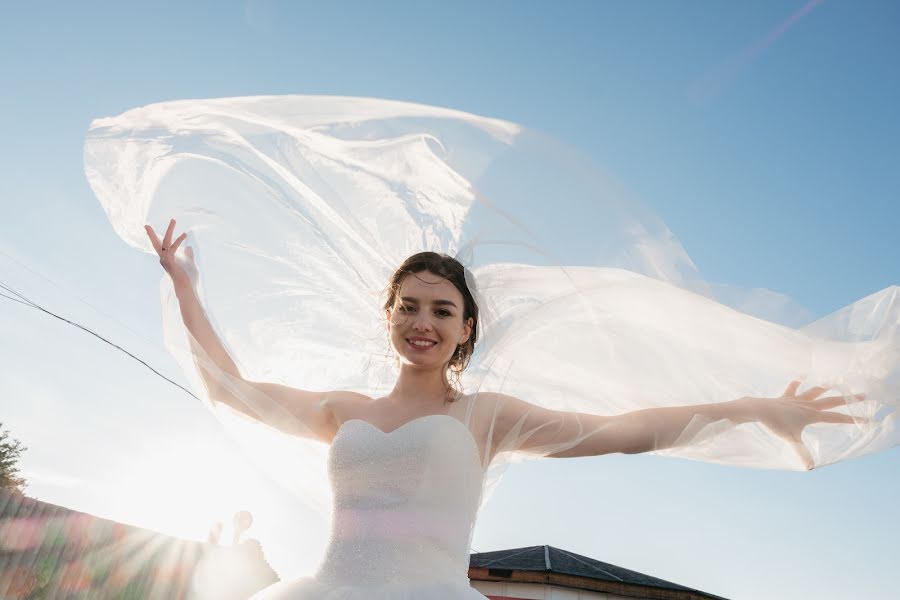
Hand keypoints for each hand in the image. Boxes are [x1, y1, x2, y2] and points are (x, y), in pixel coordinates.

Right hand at [145, 218, 197, 286]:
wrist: (188, 287)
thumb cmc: (188, 277)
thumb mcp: (190, 262)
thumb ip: (188, 255)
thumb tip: (188, 247)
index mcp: (167, 258)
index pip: (161, 246)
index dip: (157, 238)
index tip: (152, 231)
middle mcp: (164, 259)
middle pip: (156, 244)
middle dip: (151, 234)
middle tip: (146, 225)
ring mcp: (165, 260)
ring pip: (164, 242)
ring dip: (169, 230)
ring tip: (173, 220)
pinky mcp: (169, 262)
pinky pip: (172, 248)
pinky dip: (178, 241)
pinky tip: (184, 234)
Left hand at [743, 380, 867, 469]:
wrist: (759, 409)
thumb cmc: (776, 424)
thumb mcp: (791, 440)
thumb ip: (802, 453)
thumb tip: (810, 468)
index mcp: (812, 415)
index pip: (836, 418)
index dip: (852, 419)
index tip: (867, 419)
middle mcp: (807, 405)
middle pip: (831, 401)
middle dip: (847, 399)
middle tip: (862, 395)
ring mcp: (797, 399)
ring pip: (815, 391)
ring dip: (824, 387)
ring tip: (833, 382)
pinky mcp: (786, 397)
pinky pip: (792, 389)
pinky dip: (796, 384)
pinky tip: (799, 379)